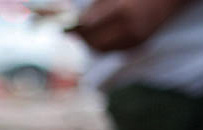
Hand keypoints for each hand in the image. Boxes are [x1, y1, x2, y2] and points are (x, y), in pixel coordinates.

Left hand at [70, 0, 188, 50]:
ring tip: (84, 34)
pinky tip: (101, 36)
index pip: (89, 25)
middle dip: (81, 38)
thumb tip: (78, 20)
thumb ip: (98, 6)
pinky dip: (103, 44)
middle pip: (93, 42)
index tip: (65, 27)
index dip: (76, 27)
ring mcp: (134, 40)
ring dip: (90, 42)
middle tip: (71, 33)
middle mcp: (129, 28)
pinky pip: (113, 49)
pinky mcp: (137, 46)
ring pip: (101, 49)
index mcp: (123, 10)